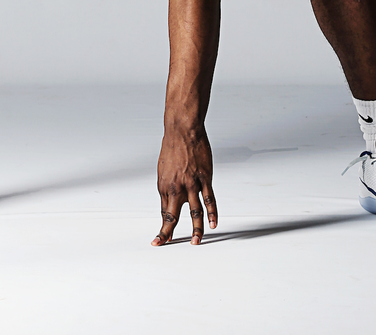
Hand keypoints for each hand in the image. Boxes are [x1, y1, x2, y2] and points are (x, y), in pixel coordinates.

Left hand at [152, 124, 217, 245]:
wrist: (183, 130)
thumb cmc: (172, 148)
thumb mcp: (163, 170)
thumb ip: (167, 189)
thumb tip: (168, 204)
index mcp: (164, 186)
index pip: (164, 212)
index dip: (163, 227)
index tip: (161, 240)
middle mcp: (176, 187)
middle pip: (172, 215)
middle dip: (170, 233)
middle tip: (170, 245)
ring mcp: (191, 183)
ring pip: (194, 212)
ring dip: (196, 229)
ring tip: (196, 242)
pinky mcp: (204, 178)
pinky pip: (209, 199)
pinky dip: (212, 213)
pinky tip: (214, 224)